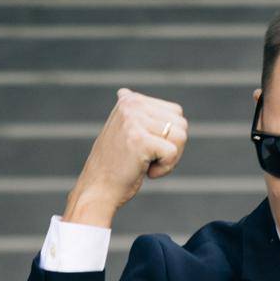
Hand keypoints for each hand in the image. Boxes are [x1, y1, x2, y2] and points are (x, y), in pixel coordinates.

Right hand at [62, 87, 188, 225]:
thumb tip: (124, 92)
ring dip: (170, 159)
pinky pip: (172, 152)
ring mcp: (134, 120)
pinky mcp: (139, 139)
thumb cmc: (114, 165)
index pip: (175, 112)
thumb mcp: (123, 130)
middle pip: (181, 123)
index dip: (169, 137)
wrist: (98, 188)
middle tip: (150, 159)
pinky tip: (147, 172)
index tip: (148, 148)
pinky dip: (165, 169)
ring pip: (180, 137)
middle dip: (173, 147)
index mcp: (129, 99)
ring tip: (148, 164)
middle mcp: (131, 104)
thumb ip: (132, 113)